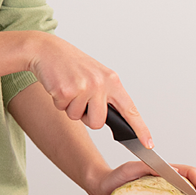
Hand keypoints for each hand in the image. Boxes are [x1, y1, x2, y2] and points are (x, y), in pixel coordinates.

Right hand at [25, 34, 153, 147]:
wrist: (47, 50)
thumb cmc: (70, 64)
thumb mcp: (95, 76)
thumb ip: (105, 94)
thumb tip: (107, 118)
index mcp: (112, 80)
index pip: (130, 109)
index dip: (140, 129)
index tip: (148, 144)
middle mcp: (101, 83)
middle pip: (98, 122)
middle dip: (87, 117)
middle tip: (79, 99)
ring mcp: (84, 87)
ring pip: (79, 118)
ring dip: (70, 108)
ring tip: (68, 89)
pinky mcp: (66, 90)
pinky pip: (63, 109)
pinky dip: (58, 102)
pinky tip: (59, 86)